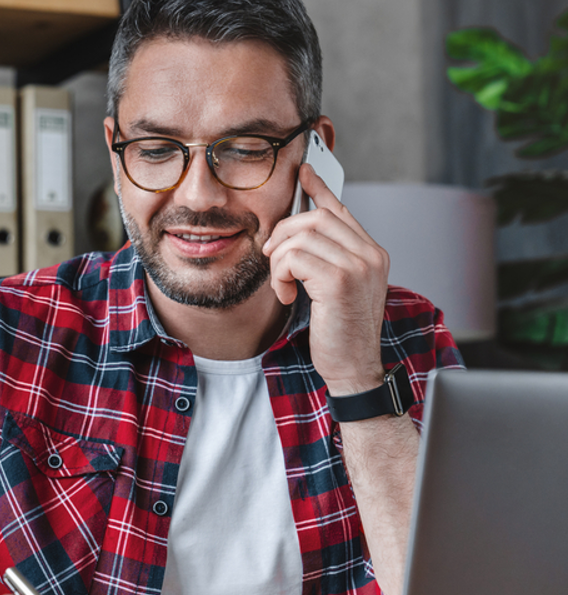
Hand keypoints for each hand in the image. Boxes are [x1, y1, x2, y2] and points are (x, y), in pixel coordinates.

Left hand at [263, 164, 387, 394]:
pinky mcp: (340, 280)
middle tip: (272, 258)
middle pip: (314, 218)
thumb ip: (324, 259)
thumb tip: (295, 234)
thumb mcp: (334, 290)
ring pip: (300, 236)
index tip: (303, 174)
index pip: (340, 211)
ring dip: (279, 261)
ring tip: (284, 286)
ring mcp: (359, 265)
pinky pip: (294, 257)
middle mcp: (371, 255)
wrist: (353, 369)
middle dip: (283, 235)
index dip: (318, 190)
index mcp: (372, 254)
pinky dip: (281, 275)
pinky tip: (288, 295)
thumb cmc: (341, 334)